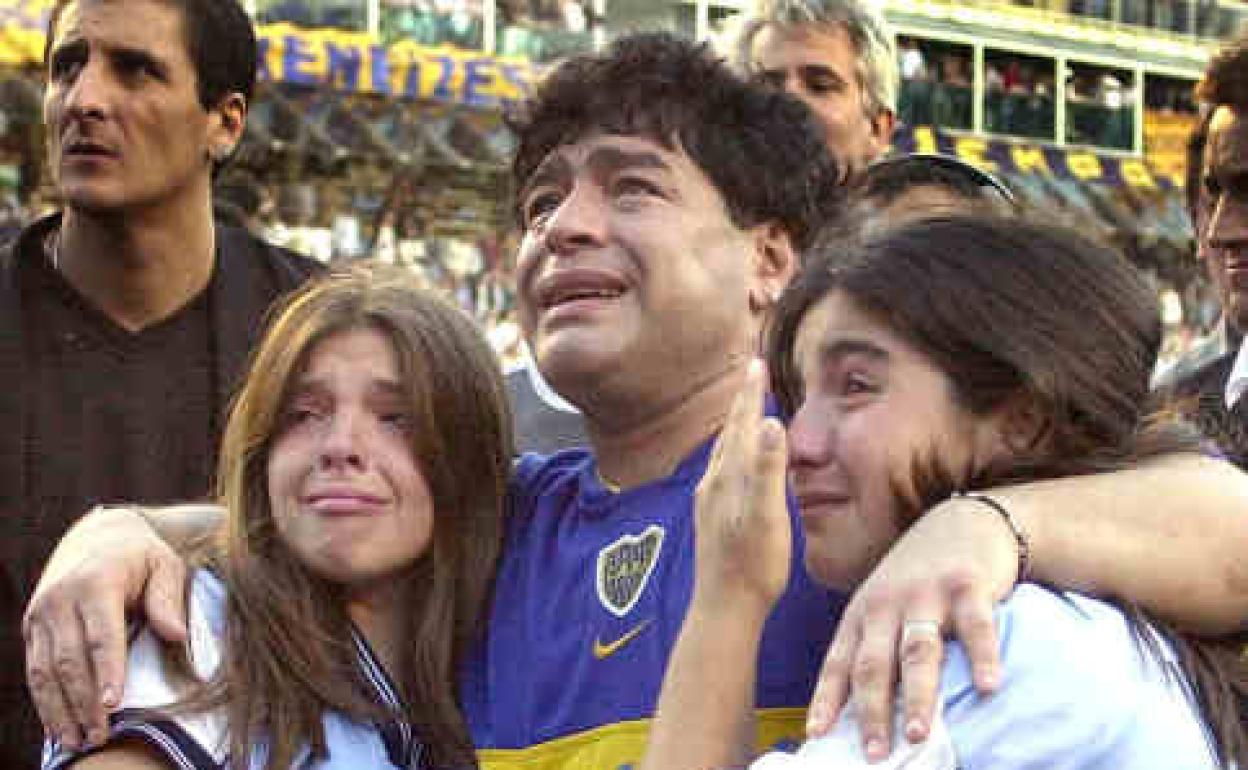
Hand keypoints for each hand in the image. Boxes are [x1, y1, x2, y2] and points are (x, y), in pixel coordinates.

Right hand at [23, 505, 188, 750]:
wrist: (97, 535)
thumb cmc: (142, 555)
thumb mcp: (165, 564)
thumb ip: (169, 598)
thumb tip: (176, 635)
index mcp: (96, 581)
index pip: (101, 634)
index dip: (106, 671)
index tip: (112, 704)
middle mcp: (60, 598)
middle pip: (69, 659)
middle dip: (83, 702)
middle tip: (100, 736)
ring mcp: (41, 613)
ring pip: (44, 671)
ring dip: (59, 710)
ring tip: (78, 741)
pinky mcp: (31, 627)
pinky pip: (34, 671)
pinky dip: (45, 701)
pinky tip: (59, 726)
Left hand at [692, 359, 790, 612]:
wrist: (723, 609)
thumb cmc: (753, 566)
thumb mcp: (768, 516)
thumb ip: (768, 469)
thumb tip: (770, 422)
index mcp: (729, 476)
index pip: (742, 422)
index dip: (751, 392)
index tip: (756, 362)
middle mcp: (713, 482)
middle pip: (728, 430)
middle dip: (741, 401)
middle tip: (750, 371)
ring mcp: (708, 500)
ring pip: (722, 450)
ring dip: (733, 425)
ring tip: (742, 409)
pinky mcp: (710, 517)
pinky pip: (720, 470)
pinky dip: (730, 452)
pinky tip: (730, 463)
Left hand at [806, 496, 1019, 760]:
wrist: (960, 522)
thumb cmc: (916, 578)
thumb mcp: (881, 606)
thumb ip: (869, 650)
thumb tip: (852, 712)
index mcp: (861, 614)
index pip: (838, 662)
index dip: (826, 699)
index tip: (817, 736)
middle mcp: (886, 604)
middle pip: (875, 663)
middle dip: (871, 710)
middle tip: (873, 753)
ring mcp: (927, 594)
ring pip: (918, 650)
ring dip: (917, 694)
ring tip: (918, 733)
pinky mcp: (967, 585)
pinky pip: (977, 627)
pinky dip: (982, 658)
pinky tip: (989, 687)